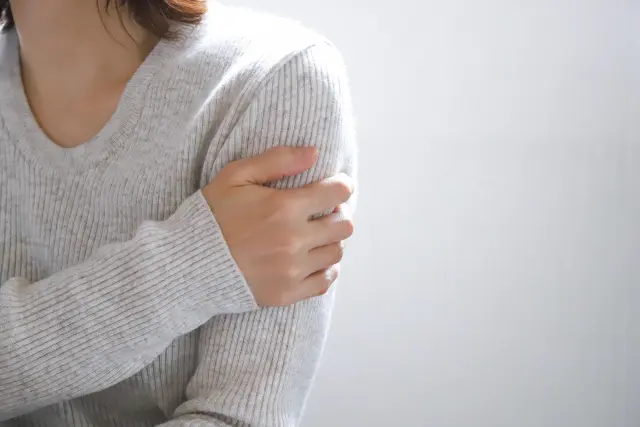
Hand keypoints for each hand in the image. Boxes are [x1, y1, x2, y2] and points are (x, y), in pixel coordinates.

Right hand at [202, 147, 354, 306]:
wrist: (188, 263)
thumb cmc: (212, 216)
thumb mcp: (236, 176)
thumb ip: (277, 160)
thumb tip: (314, 153)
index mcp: (284, 208)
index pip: (337, 193)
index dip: (342, 186)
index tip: (336, 186)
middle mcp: (294, 240)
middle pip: (344, 225)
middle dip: (337, 214)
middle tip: (323, 212)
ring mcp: (292, 270)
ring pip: (336, 253)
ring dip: (330, 240)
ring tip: (314, 235)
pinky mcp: (287, 293)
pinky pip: (325, 281)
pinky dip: (325, 269)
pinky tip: (313, 259)